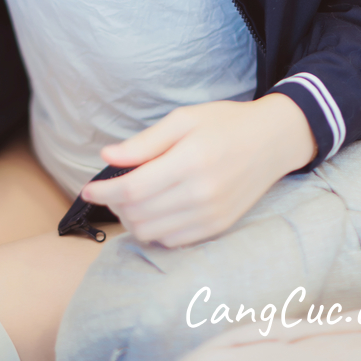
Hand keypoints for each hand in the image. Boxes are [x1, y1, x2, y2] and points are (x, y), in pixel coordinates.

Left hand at [80, 96, 316, 248]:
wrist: (271, 142)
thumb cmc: (224, 123)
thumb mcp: (183, 119)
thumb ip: (144, 142)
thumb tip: (108, 155)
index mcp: (190, 162)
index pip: (134, 189)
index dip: (105, 192)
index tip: (89, 188)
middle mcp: (201, 195)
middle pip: (139, 215)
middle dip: (115, 205)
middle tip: (111, 188)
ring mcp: (210, 216)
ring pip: (152, 233)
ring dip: (132, 220)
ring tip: (131, 198)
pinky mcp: (217, 228)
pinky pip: (172, 241)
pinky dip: (154, 230)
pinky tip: (154, 209)